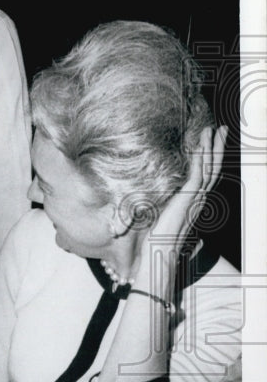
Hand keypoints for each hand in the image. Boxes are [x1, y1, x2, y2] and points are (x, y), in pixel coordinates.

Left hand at [142, 125, 226, 257]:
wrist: (160, 252)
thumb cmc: (160, 238)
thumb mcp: (165, 214)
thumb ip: (167, 203)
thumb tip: (159, 194)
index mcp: (196, 201)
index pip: (208, 175)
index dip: (213, 157)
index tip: (214, 141)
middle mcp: (200, 198)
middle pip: (214, 167)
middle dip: (218, 147)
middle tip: (221, 129)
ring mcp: (196, 198)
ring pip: (209, 167)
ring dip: (211, 147)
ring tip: (212, 129)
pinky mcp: (188, 198)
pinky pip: (197, 174)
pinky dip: (200, 158)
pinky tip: (200, 145)